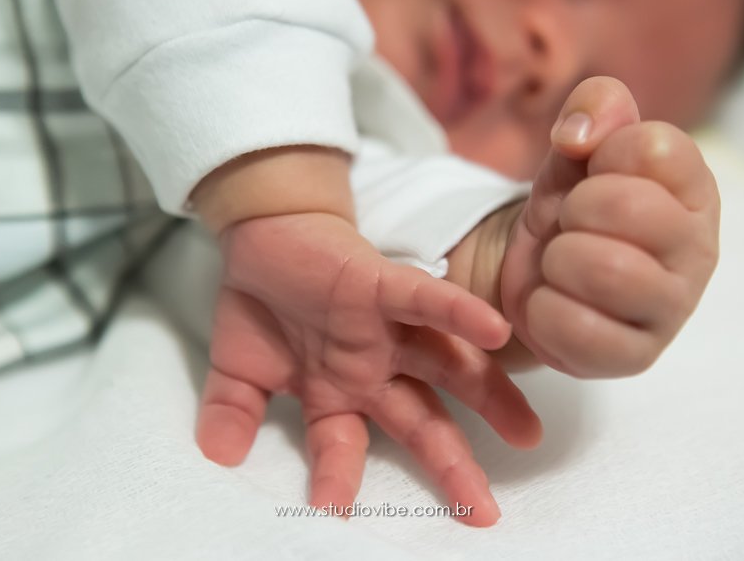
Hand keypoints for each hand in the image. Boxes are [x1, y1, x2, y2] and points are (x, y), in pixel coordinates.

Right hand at [196, 212, 541, 526]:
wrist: (266, 231)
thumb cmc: (263, 300)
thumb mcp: (239, 366)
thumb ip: (233, 411)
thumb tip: (217, 454)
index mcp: (338, 394)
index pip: (345, 448)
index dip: (339, 478)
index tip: (336, 513)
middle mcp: (373, 369)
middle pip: (421, 423)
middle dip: (452, 467)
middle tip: (483, 512)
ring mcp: (385, 330)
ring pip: (446, 367)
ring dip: (489, 397)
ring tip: (526, 432)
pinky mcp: (384, 284)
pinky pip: (426, 300)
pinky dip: (459, 314)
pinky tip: (495, 331)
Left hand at [500, 77, 720, 376]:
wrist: (538, 270)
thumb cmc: (573, 203)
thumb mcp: (579, 143)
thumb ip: (595, 106)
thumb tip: (582, 133)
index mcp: (693, 188)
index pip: (655, 148)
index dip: (603, 157)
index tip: (593, 174)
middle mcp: (698, 248)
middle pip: (626, 208)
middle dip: (575, 210)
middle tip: (571, 224)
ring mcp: (672, 308)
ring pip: (606, 270)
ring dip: (559, 260)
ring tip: (561, 264)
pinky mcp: (637, 356)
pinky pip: (580, 330)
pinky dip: (545, 310)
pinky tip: (553, 302)